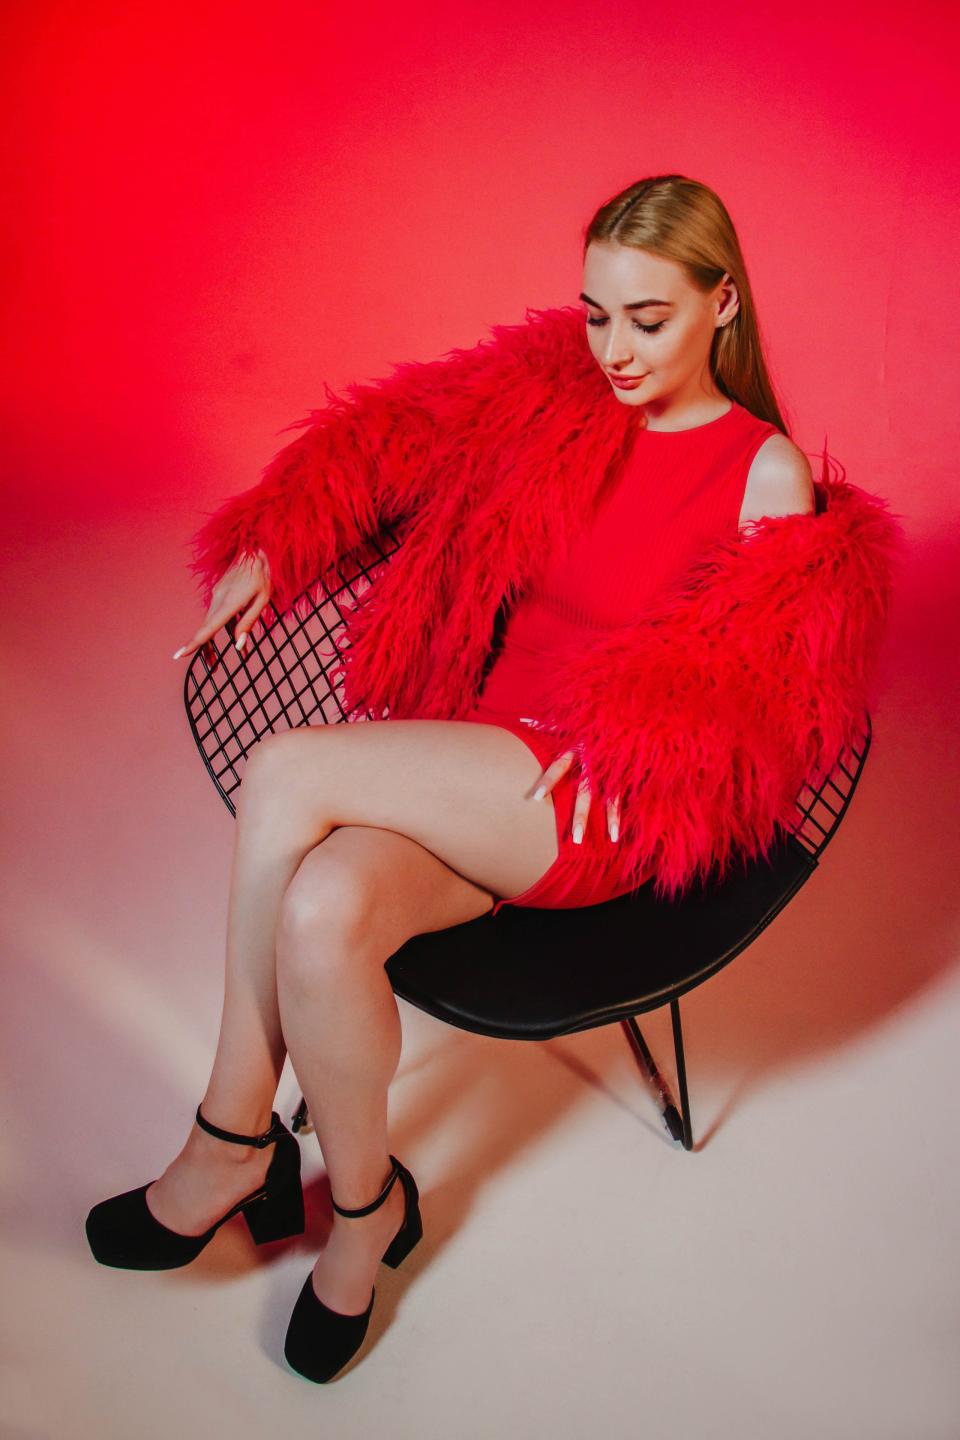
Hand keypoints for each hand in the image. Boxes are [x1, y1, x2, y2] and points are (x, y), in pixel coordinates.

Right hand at [172, 548, 271, 661]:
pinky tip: (235, 636)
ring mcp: (216, 595)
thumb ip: (248, 623)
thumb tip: (239, 645)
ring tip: (215, 662)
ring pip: (211, 623)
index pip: (209, 628)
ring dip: (212, 641)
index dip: (195, 643)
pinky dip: (221, 628)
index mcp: (230, 603)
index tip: (180, 654)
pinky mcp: (218, 593)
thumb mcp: (261, 601)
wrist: (253, 551)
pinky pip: (217, 615)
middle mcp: (218, 599)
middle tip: (210, 669)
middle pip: (207, 629)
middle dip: (206, 650)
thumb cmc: (261, 577)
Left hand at [518, 719, 619, 844]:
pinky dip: (618, 816)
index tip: (536, 797)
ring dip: (607, 821)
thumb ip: (547, 725)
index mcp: (578, 748)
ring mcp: (611, 769)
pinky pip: (621, 798)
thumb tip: (524, 721)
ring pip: (608, 799)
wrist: (628, 713)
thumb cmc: (594, 720)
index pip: (560, 766)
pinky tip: (616, 835)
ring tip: (604, 842)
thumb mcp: (572, 721)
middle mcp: (595, 761)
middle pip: (586, 792)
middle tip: (576, 839)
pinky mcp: (623, 774)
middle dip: (581, 815)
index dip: (549, 781)